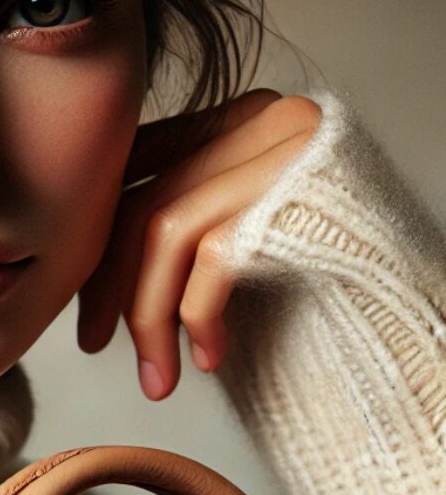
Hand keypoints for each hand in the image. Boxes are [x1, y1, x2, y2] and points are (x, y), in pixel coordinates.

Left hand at [76, 88, 323, 400]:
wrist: (417, 304)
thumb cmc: (331, 273)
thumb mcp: (242, 230)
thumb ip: (184, 218)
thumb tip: (92, 264)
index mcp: (239, 116)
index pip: (140, 170)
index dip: (99, 241)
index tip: (83, 304)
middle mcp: (261, 118)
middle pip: (144, 201)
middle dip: (109, 287)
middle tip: (92, 344)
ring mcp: (283, 150)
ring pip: (166, 231)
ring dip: (147, 317)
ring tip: (155, 377)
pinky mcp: (297, 194)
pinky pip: (212, 255)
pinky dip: (196, 315)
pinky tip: (209, 357)